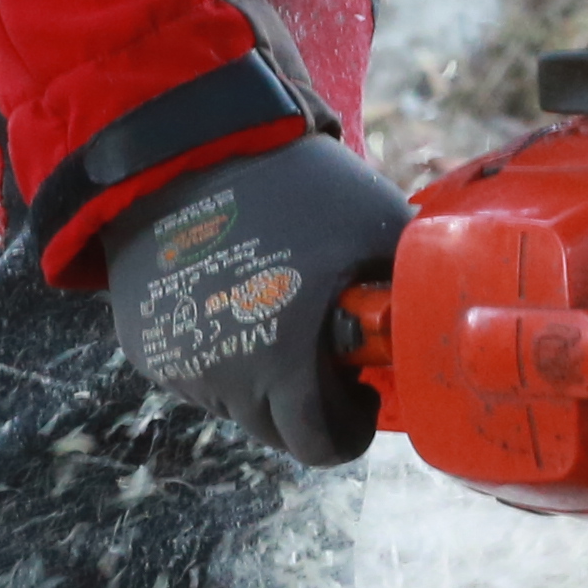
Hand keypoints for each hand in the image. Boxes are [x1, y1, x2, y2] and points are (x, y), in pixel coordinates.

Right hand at [102, 132, 404, 466]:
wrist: (185, 143)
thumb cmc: (290, 184)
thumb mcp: (375, 224)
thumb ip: (407, 280)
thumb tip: (441, 308)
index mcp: (282, 363)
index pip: (320, 445)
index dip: (349, 425)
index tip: (359, 390)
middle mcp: (224, 377)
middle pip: (278, 429)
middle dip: (309, 401)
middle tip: (322, 347)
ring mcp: (179, 361)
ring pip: (235, 400)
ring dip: (262, 374)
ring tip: (276, 304)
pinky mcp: (146, 340)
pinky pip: (195, 365)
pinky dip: (220, 345)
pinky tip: (232, 292)